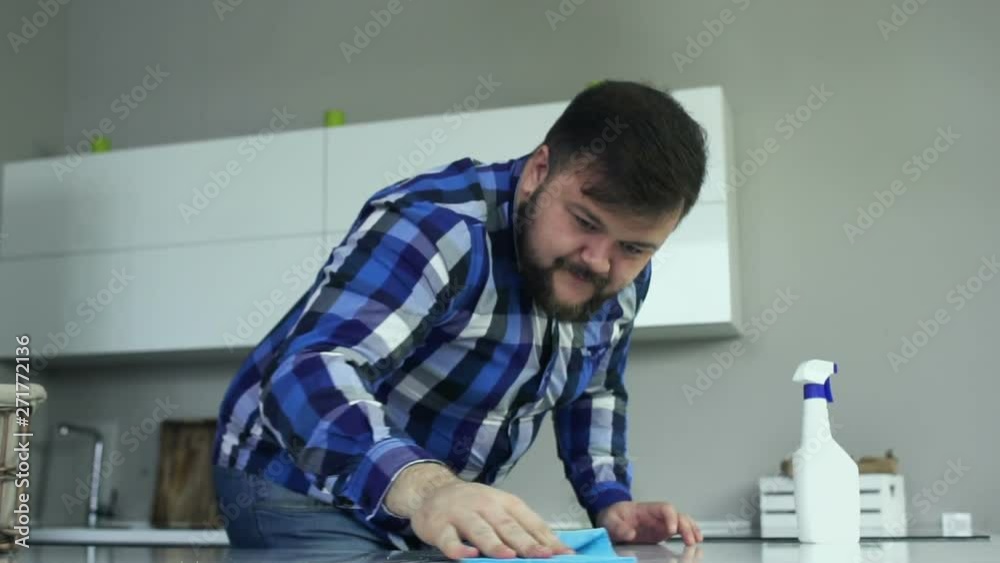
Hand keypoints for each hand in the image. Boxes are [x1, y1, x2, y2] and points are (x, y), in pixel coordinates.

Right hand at [411, 481, 574, 559]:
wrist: (431, 491)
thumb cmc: (472, 505)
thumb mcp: (499, 510)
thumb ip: (522, 528)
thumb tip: (553, 548)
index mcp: (504, 502)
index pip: (529, 521)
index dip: (546, 538)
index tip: (563, 554)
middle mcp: (485, 505)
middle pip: (508, 525)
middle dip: (526, 542)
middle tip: (543, 556)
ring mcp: (461, 514)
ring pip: (480, 530)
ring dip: (495, 544)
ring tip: (509, 556)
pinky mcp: (439, 526)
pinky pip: (449, 538)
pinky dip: (458, 547)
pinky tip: (467, 555)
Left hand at [596, 501, 701, 545]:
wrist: (612, 520)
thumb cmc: (613, 516)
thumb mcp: (610, 520)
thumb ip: (619, 526)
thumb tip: (630, 534)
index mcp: (647, 509)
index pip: (665, 508)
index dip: (671, 518)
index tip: (671, 531)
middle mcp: (658, 515)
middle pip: (678, 515)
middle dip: (686, 526)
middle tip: (689, 540)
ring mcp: (662, 523)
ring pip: (682, 521)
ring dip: (691, 529)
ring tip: (696, 541)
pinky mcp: (663, 532)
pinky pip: (680, 530)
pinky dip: (689, 533)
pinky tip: (695, 540)